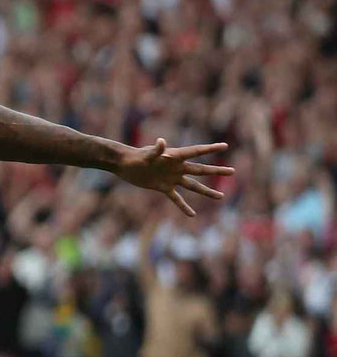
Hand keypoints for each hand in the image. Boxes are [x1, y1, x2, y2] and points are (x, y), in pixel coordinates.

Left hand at [114, 139, 234, 216]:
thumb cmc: (135, 156)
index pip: (196, 151)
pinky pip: (176, 198)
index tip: (224, 145)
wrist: (124, 164)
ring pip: (193, 185)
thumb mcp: (146, 154)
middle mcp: (176, 167)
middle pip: (200, 169)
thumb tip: (161, 142)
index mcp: (175, 156)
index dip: (210, 148)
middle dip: (216, 171)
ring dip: (206, 191)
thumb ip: (155, 150)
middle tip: (232, 171)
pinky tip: (192, 215)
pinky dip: (183, 206)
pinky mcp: (163, 187)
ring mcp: (171, 178)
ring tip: (221, 197)